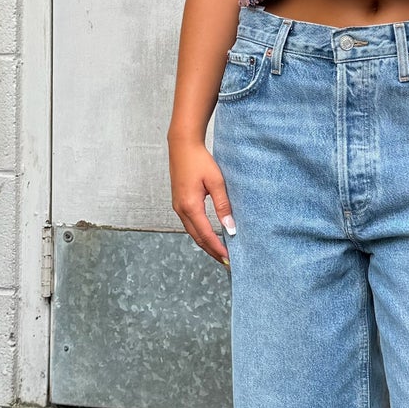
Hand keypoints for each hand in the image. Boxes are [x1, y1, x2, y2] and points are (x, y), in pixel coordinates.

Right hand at [169, 134, 235, 264]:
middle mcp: (180, 210)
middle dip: (211, 251)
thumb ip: (223, 206)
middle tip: (226, 261)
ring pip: (192, 232)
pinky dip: (200, 233)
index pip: (205, 235)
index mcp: (190, 206)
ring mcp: (177, 207)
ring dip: (205, 243)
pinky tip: (209, 235)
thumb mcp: (216, 182)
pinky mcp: (178, 203)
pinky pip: (189, 224)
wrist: (182, 146)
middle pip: (197, 238)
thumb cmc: (200, 161)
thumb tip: (230, 227)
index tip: (229, 259)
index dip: (217, 248)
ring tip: (220, 252)